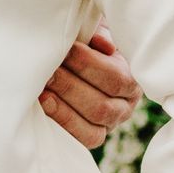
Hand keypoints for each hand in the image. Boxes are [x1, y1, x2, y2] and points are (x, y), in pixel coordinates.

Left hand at [40, 23, 139, 150]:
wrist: (70, 66)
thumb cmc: (84, 44)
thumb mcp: (93, 33)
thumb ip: (98, 34)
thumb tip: (102, 43)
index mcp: (131, 78)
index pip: (115, 77)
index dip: (88, 64)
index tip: (66, 49)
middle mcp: (125, 106)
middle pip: (102, 105)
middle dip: (70, 86)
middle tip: (48, 72)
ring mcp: (109, 125)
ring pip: (93, 124)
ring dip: (64, 106)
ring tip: (42, 89)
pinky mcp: (92, 137)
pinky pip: (83, 139)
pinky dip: (62, 122)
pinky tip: (43, 105)